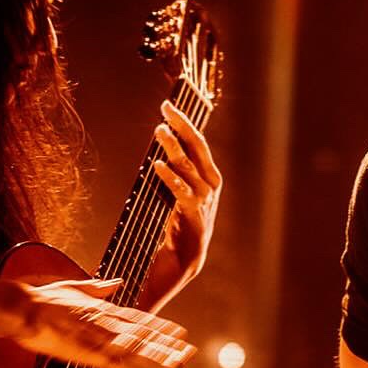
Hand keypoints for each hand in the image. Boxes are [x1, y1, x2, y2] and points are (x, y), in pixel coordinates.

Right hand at [14, 277, 194, 367]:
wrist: (20, 307)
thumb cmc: (41, 298)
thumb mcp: (75, 287)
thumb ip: (98, 287)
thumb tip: (116, 282)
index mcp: (102, 310)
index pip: (138, 320)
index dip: (160, 327)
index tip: (179, 332)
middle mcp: (103, 323)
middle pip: (142, 336)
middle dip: (167, 345)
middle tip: (191, 352)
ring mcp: (94, 337)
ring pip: (132, 349)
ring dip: (156, 357)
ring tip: (178, 364)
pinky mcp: (80, 350)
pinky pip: (107, 363)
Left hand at [150, 100, 221, 288]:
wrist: (184, 261)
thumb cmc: (179, 225)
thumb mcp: (179, 194)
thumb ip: (175, 173)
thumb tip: (160, 148)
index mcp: (209, 177)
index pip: (198, 143)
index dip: (185, 123)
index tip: (169, 106)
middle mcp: (210, 185)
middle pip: (198, 147)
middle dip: (182, 125)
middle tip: (166, 108)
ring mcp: (204, 200)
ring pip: (189, 166)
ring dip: (174, 146)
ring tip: (159, 131)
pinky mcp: (193, 215)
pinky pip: (182, 191)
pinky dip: (170, 177)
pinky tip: (157, 165)